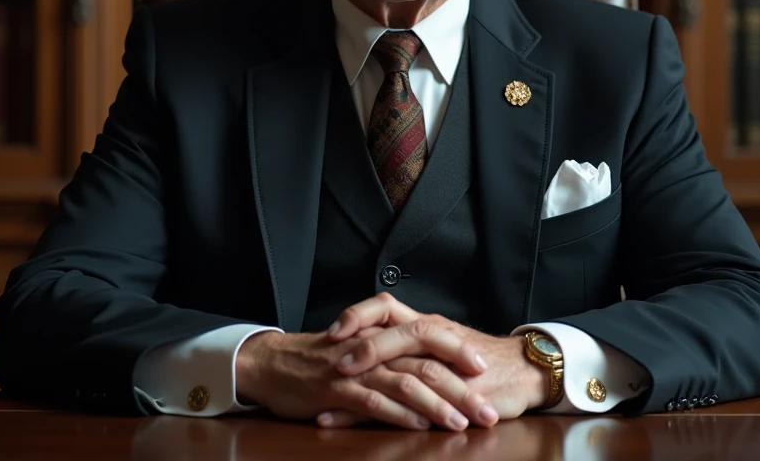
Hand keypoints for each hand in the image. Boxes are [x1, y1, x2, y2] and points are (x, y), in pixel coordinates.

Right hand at [235, 326, 495, 430]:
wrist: (271, 362)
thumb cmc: (319, 360)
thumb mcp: (360, 350)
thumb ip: (391, 357)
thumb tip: (430, 373)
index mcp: (382, 334)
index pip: (429, 334)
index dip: (459, 350)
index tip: (485, 369)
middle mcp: (374, 348)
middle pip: (427, 362)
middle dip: (462, 389)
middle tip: (488, 411)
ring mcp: (356, 369)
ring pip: (405, 382)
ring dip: (437, 405)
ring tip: (461, 424)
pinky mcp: (337, 390)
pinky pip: (373, 401)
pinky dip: (399, 414)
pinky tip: (418, 426)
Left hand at [318, 293, 550, 426]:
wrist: (525, 372)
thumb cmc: (481, 359)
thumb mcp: (442, 343)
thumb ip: (410, 343)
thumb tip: (366, 344)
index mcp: (426, 325)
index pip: (386, 308)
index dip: (358, 315)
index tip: (332, 330)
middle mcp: (434, 339)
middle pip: (397, 332)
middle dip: (364, 348)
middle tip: (333, 363)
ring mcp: (447, 366)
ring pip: (407, 369)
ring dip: (369, 385)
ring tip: (334, 398)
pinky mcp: (458, 394)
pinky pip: (421, 405)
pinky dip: (390, 416)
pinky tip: (373, 428)